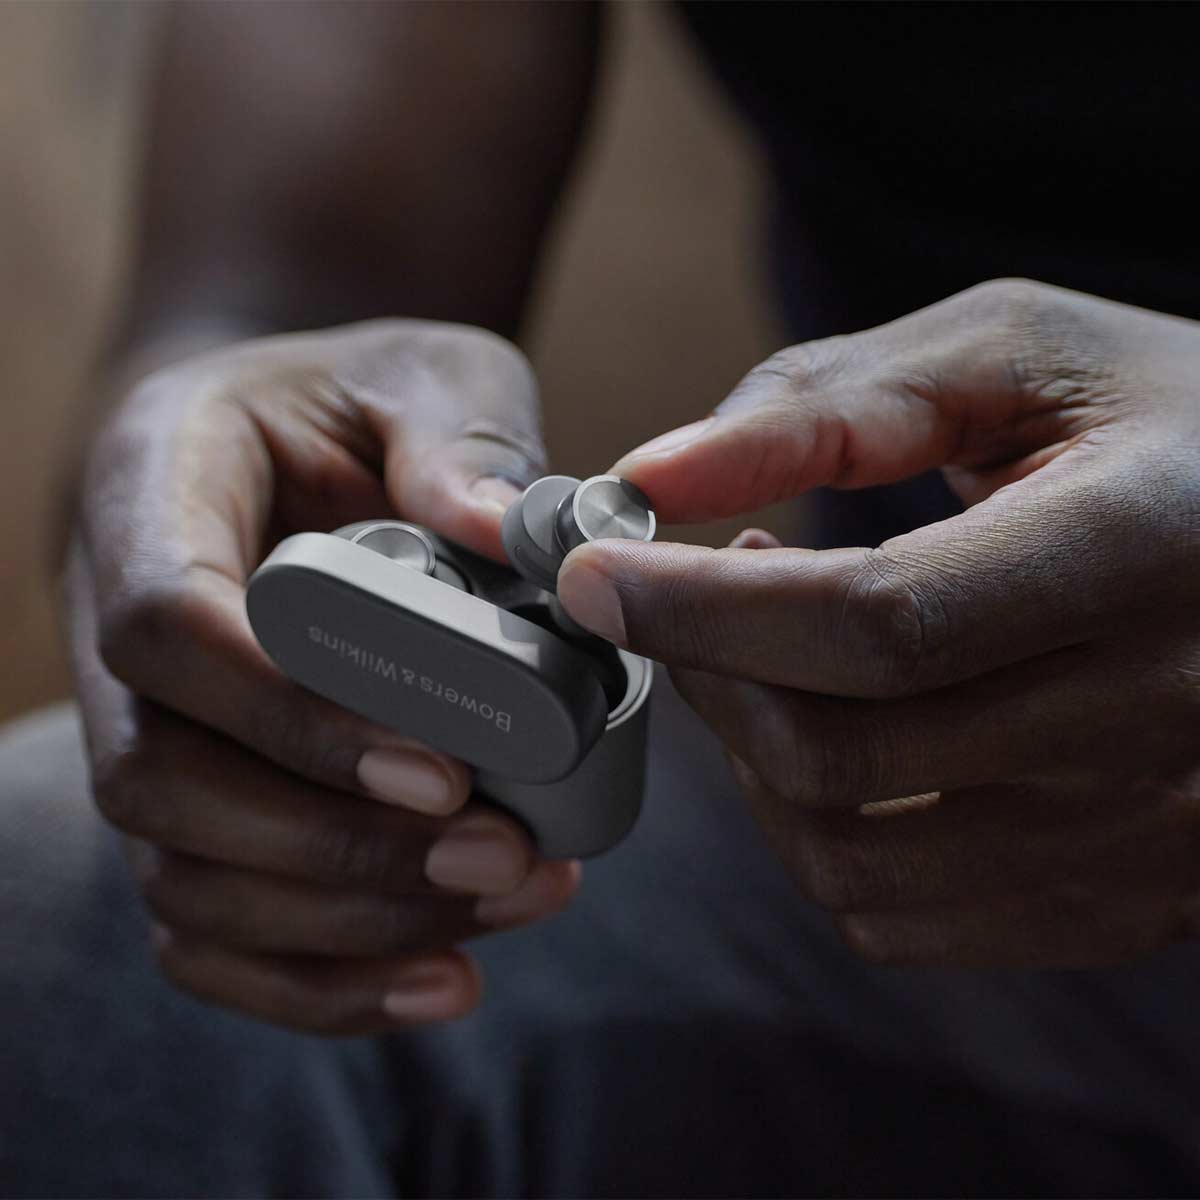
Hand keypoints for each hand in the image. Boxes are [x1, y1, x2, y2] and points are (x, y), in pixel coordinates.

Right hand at [71, 320, 578, 1032]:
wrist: (297, 438)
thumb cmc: (357, 394)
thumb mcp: (426, 371)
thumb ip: (462, 437)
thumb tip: (513, 535)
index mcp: (153, 491)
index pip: (165, 625)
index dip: (286, 715)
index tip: (439, 765)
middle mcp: (120, 625)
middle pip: (160, 784)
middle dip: (330, 847)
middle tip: (500, 853)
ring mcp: (150, 725)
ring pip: (184, 877)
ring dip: (344, 926)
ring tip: (509, 898)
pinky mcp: (200, 798)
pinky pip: (211, 924)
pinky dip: (316, 978)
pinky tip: (446, 977)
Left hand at [558, 279, 1199, 968]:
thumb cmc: (1167, 424)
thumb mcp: (1018, 352)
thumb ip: (832, 398)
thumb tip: (653, 474)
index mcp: (1142, 547)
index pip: (875, 622)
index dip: (702, 607)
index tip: (592, 571)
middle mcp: (1161, 715)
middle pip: (841, 754)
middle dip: (709, 672)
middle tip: (690, 592)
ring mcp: (1148, 832)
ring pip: (851, 857)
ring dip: (750, 758)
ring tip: (767, 657)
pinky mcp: (1125, 896)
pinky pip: (903, 914)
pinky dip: (816, 831)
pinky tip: (836, 735)